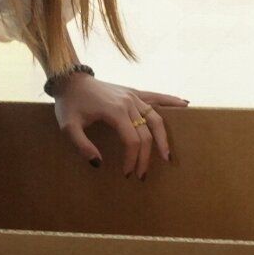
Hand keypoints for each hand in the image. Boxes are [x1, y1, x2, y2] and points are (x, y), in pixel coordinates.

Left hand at [53, 73, 187, 177]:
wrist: (70, 80)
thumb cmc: (68, 104)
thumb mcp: (68, 127)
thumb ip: (81, 146)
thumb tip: (98, 164)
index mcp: (114, 111)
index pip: (132, 140)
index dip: (133, 159)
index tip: (127, 173)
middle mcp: (128, 103)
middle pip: (146, 133)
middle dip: (146, 157)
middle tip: (142, 175)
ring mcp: (133, 96)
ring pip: (156, 118)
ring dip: (163, 138)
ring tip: (167, 155)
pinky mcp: (133, 92)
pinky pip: (156, 96)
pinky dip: (171, 100)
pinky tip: (185, 104)